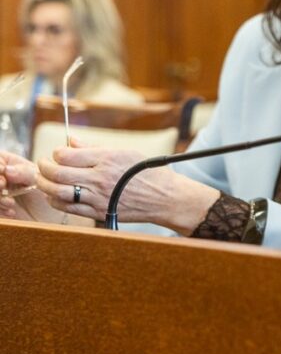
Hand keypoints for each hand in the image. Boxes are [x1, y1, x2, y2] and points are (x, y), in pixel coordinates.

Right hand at [0, 151, 61, 221]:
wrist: (52, 217)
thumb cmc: (48, 194)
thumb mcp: (40, 180)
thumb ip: (24, 172)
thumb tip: (7, 169)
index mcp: (11, 165)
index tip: (3, 169)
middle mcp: (2, 178)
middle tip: (3, 185)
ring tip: (11, 203)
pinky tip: (11, 212)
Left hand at [35, 137, 218, 233]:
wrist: (165, 197)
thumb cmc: (147, 172)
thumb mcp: (125, 152)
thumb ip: (95, 148)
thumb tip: (72, 141)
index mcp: (107, 159)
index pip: (67, 155)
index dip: (57, 152)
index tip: (57, 152)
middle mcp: (100, 178)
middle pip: (58, 173)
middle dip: (43, 167)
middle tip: (42, 164)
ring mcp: (98, 197)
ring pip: (58, 192)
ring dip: (44, 185)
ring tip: (43, 179)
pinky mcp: (98, 211)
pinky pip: (68, 208)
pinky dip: (55, 201)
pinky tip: (54, 195)